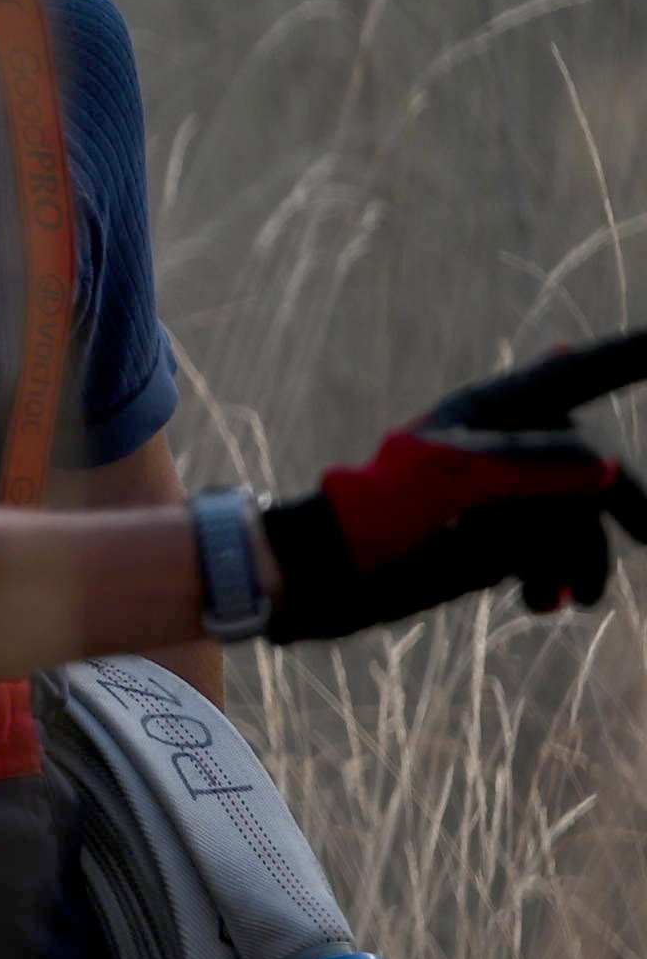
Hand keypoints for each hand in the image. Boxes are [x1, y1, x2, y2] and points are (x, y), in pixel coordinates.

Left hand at [263, 393, 646, 641]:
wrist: (340, 574)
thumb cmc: (381, 508)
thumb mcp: (451, 474)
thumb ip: (528, 461)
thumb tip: (603, 465)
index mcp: (495, 411)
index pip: (579, 375)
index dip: (628, 356)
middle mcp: (510, 447)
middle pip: (600, 464)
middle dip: (628, 503)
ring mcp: (510, 495)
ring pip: (583, 520)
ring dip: (582, 561)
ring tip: (563, 598)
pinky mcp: (504, 539)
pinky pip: (560, 555)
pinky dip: (559, 580)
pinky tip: (540, 602)